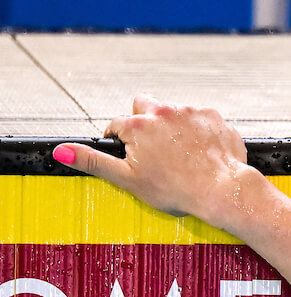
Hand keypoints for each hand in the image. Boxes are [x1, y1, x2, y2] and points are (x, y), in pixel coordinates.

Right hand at [53, 94, 255, 223]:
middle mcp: (164, 112)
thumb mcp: (128, 179)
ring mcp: (191, 112)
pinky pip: (200, 119)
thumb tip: (61, 150)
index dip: (119, 140)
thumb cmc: (177, 189)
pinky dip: (199, 131)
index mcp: (138, 126)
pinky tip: (201, 151)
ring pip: (174, 111)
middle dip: (144, 122)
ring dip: (173, 126)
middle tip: (154, 149)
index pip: (116, 125)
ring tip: (180, 153)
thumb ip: (94, 162)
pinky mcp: (215, 117)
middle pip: (144, 105)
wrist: (223, 190)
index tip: (129, 154)